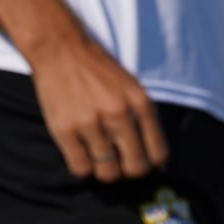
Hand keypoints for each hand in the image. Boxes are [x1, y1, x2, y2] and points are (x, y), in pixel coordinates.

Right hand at [29, 38, 167, 181]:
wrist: (63, 50)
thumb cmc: (102, 72)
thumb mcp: (133, 89)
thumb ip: (146, 122)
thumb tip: (161, 164)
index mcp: (141, 103)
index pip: (158, 153)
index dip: (153, 166)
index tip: (144, 163)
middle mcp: (119, 114)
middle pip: (135, 168)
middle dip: (130, 172)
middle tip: (121, 163)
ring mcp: (91, 123)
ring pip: (108, 173)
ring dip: (105, 171)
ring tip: (100, 156)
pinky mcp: (64, 130)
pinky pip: (80, 169)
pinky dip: (83, 167)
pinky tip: (82, 152)